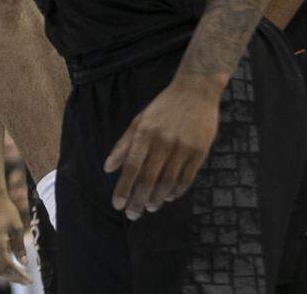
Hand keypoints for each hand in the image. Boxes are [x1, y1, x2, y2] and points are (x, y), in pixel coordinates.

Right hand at [0, 197, 32, 282]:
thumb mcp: (17, 228)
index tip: (30, 279)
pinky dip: (0, 268)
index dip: (19, 275)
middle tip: (27, 281)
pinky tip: (9, 268)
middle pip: (1, 270)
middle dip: (15, 277)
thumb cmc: (7, 211)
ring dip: (7, 274)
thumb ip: (20, 247)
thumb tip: (24, 263)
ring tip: (19, 276)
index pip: (9, 266)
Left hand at [104, 75, 221, 219]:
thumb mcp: (139, 120)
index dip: (124, 188)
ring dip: (157, 199)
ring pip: (168, 183)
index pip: (131, 167)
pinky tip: (168, 197)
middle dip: (138, 200)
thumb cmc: (163, 107)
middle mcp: (163, 141)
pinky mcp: (199, 152)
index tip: (117, 205)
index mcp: (145, 132)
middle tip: (132, 215)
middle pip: (148, 179)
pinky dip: (176, 191)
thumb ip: (123, 145)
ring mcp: (183, 148)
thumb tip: (107, 168)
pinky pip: (186, 179)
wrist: (195, 91)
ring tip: (149, 207)